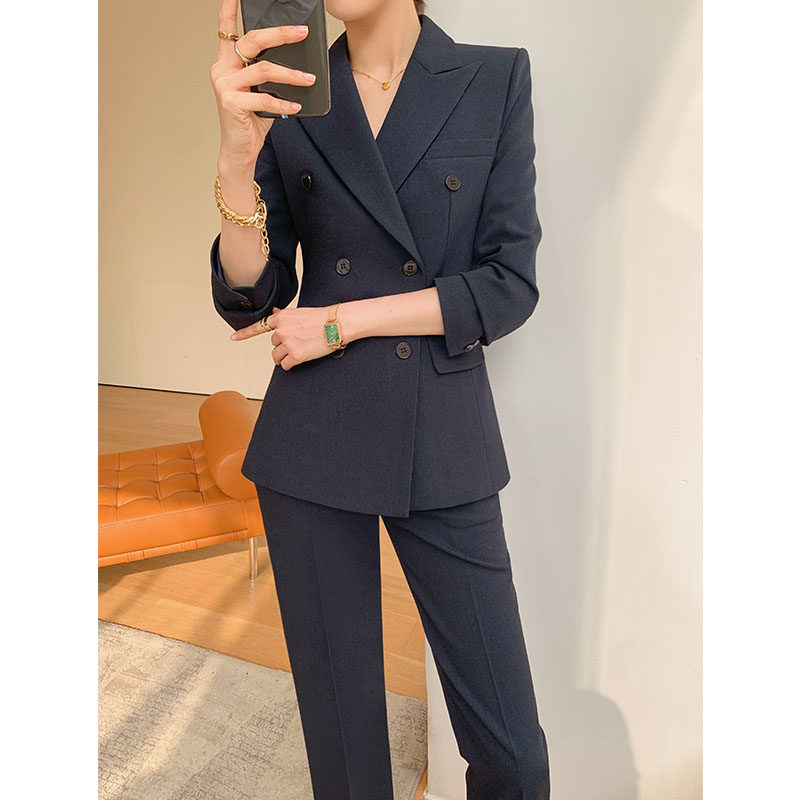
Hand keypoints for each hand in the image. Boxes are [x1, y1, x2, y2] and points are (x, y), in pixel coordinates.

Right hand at [210, 0, 316, 170]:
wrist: (239, 150)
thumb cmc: (251, 120)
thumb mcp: (261, 92)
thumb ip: (268, 74)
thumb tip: (297, 62)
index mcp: (227, 62)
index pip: (227, 28)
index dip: (231, 8)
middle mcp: (222, 69)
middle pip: (253, 41)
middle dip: (280, 34)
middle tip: (302, 32)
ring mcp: (225, 85)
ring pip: (263, 69)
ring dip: (290, 74)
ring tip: (309, 78)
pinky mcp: (231, 103)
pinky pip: (264, 98)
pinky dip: (283, 103)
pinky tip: (296, 106)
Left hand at [230, 306, 340, 369]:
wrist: (337, 324)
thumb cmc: (322, 318)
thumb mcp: (299, 312)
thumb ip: (283, 315)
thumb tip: (273, 312)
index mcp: (281, 318)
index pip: (258, 327)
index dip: (244, 334)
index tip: (233, 338)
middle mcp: (281, 330)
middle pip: (273, 344)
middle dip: (283, 345)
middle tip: (298, 342)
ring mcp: (287, 344)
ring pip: (277, 357)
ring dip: (286, 356)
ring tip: (300, 350)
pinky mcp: (295, 356)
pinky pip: (285, 365)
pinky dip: (291, 364)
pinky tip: (301, 358)